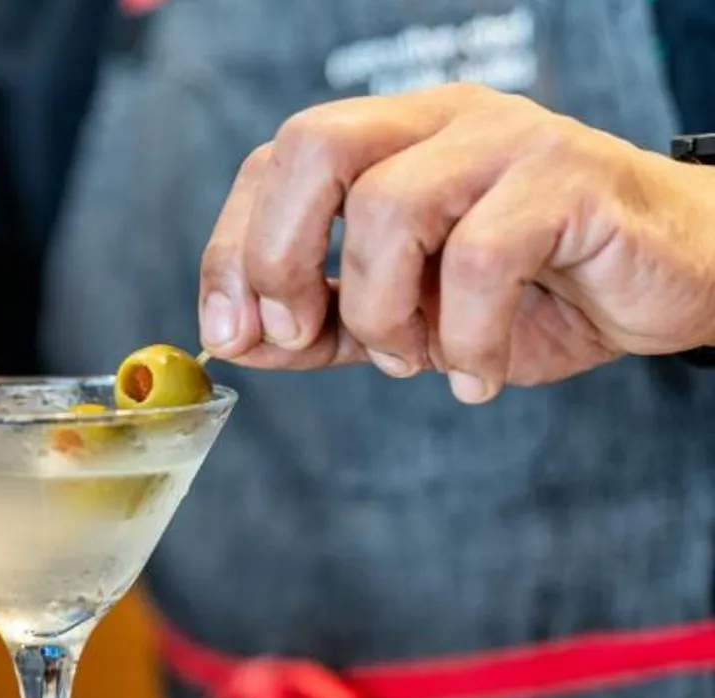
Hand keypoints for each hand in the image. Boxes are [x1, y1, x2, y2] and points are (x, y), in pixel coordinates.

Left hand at [198, 83, 714, 402]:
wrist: (677, 283)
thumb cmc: (538, 292)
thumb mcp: (409, 318)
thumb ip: (324, 324)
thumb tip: (236, 341)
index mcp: (393, 138)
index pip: (276, 162)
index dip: (233, 246)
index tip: (230, 330)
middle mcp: (442, 120)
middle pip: (313, 147)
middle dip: (280, 255)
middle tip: (304, 334)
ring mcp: (508, 140)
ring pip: (389, 206)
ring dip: (381, 310)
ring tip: (415, 361)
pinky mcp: (571, 181)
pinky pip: (480, 257)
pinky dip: (464, 337)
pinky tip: (477, 374)